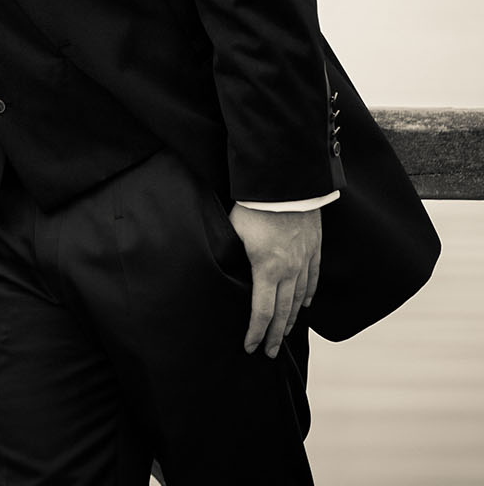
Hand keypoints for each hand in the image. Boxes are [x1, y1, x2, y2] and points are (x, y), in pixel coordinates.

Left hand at [229, 204, 322, 357]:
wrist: (285, 184)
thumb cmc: (254, 206)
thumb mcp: (233, 232)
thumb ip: (232, 255)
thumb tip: (224, 270)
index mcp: (267, 269)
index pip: (262, 311)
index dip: (256, 332)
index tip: (250, 347)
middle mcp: (289, 270)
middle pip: (283, 312)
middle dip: (274, 334)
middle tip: (268, 352)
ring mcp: (304, 261)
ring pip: (299, 299)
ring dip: (291, 319)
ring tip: (284, 334)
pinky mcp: (313, 250)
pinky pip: (312, 280)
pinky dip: (308, 296)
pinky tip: (304, 306)